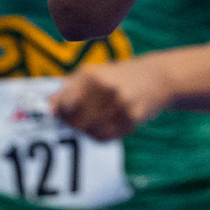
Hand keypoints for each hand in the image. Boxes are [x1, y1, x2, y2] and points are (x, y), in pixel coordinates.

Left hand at [49, 58, 175, 141]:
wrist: (159, 78)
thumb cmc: (120, 76)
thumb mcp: (94, 73)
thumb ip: (69, 88)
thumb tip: (50, 107)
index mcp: (92, 75)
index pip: (65, 104)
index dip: (61, 113)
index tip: (62, 114)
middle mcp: (105, 88)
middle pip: (76, 119)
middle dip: (72, 124)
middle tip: (75, 123)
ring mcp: (120, 104)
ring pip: (90, 130)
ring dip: (87, 130)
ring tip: (92, 123)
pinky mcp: (132, 118)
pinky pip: (106, 136)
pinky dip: (100, 135)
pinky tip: (104, 126)